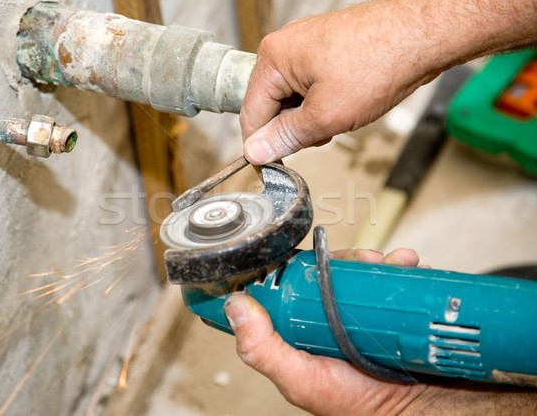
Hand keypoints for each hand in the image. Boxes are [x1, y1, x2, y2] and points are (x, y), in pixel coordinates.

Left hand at [224, 248, 536, 414]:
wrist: (420, 408)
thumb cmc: (357, 402)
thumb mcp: (300, 379)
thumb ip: (262, 349)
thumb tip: (236, 305)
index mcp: (305, 327)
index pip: (293, 284)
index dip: (300, 264)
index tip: (313, 254)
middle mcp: (333, 315)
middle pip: (332, 270)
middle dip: (349, 258)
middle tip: (364, 259)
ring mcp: (364, 311)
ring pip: (364, 270)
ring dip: (378, 259)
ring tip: (391, 263)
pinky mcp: (393, 309)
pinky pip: (395, 278)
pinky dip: (403, 267)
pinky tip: (409, 266)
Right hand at [239, 0, 536, 164]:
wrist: (423, 34)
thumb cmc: (379, 62)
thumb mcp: (325, 116)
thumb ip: (286, 137)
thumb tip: (256, 152)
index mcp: (274, 58)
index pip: (250, 114)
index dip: (263, 146)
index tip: (275, 168)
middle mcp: (285, 47)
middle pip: (271, 106)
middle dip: (294, 129)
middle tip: (323, 135)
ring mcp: (306, 46)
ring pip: (293, 99)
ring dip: (311, 118)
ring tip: (341, 114)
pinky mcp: (326, 49)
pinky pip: (311, 87)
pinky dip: (324, 103)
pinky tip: (346, 104)